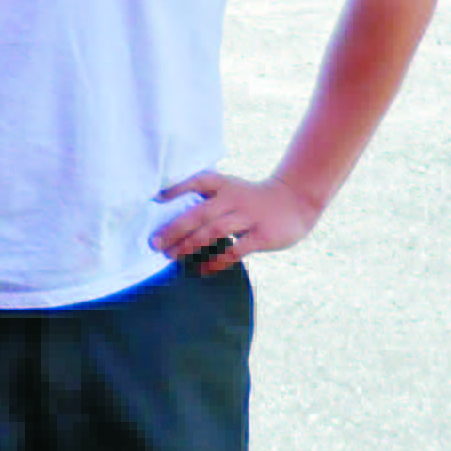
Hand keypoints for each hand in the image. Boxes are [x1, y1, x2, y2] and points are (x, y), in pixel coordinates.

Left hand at [157, 170, 321, 273]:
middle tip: (155, 243)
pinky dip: (217, 261)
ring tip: (172, 256)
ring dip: (191, 245)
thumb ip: (205, 198)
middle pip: (200, 213)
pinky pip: (236, 251)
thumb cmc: (251, 198)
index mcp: (224, 185)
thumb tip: (167, 212)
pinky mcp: (263, 236)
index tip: (155, 198)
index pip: (198, 181)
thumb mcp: (230, 188)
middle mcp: (235, 199)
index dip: (176, 188)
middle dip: (175, 229)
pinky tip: (202, 268)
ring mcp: (250, 217)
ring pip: (215, 231)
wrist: (296, 200)